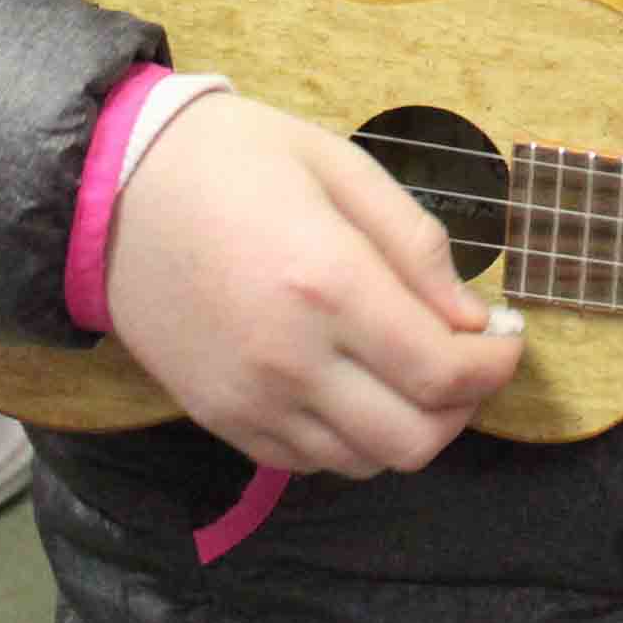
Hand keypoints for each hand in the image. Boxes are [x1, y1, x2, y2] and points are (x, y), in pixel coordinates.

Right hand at [100, 92, 526, 478]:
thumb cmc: (236, 160)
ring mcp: (250, 400)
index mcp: (328, 284)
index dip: (497, 366)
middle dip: (464, 407)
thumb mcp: (342, 166)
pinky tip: (358, 385)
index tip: (508, 337)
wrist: (114, 191)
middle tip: (469, 360)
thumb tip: (473, 317)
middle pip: (414, 440)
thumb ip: (416, 244)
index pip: (444, 373)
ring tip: (415, 371)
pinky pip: (310, 463)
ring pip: (366, 463)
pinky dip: (353, 439)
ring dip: (410, 427)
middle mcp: (290, 359)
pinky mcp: (219, 419)